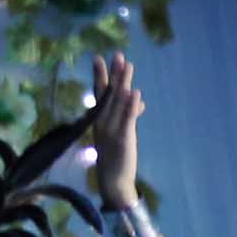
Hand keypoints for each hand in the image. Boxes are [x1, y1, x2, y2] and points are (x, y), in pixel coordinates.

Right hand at [84, 52, 144, 206]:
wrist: (113, 181)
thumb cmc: (116, 157)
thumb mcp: (121, 133)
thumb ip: (128, 115)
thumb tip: (138, 100)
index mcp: (100, 120)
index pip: (100, 94)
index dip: (100, 76)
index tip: (99, 58)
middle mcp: (102, 122)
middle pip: (109, 93)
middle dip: (113, 73)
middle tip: (117, 55)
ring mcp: (111, 129)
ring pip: (118, 102)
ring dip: (122, 83)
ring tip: (127, 66)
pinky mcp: (122, 138)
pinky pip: (126, 119)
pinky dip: (130, 106)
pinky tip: (134, 93)